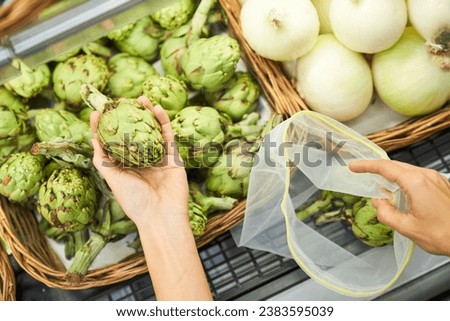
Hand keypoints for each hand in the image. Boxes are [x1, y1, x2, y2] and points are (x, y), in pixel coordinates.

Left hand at [89, 97, 188, 227]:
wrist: (162, 215)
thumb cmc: (135, 201)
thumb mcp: (113, 179)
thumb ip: (102, 160)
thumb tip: (93, 139)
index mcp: (125, 167)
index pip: (113, 142)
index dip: (105, 127)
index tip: (97, 111)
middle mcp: (141, 160)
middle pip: (134, 132)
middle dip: (129, 116)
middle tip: (122, 100)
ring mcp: (158, 157)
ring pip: (152, 131)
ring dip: (147, 114)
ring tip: (141, 98)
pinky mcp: (173, 157)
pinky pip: (167, 136)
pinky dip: (163, 121)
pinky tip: (157, 108)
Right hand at [350, 159, 449, 255]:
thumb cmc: (443, 235)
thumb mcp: (408, 228)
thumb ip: (386, 213)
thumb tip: (377, 202)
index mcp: (416, 183)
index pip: (385, 168)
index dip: (366, 166)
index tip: (353, 167)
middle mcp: (427, 176)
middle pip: (395, 165)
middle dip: (376, 168)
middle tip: (360, 171)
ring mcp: (437, 179)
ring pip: (407, 170)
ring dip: (391, 175)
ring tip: (378, 185)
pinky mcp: (442, 185)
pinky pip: (418, 177)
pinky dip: (403, 180)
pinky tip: (399, 192)